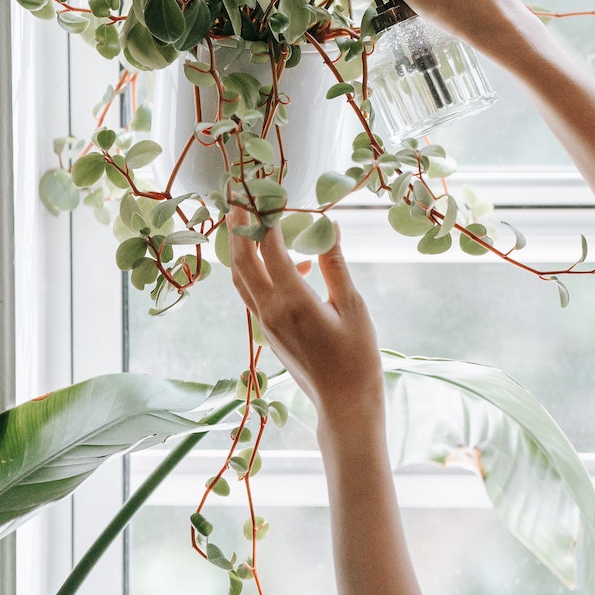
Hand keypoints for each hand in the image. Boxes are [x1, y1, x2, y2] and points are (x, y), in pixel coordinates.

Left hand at [228, 216, 384, 431]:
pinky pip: (253, 294)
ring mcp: (265, 323)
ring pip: (241, 279)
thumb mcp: (353, 306)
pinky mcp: (268, 332)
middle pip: (242, 260)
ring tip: (245, 222)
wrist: (344, 403)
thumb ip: (335, 264)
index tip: (266, 192)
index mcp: (293, 300)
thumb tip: (329, 226)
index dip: (266, 216)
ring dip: (240, 249)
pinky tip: (291, 264)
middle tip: (237, 198)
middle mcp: (270, 310)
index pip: (270, 247)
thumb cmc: (357, 357)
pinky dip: (258, 271)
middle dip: (238, 227)